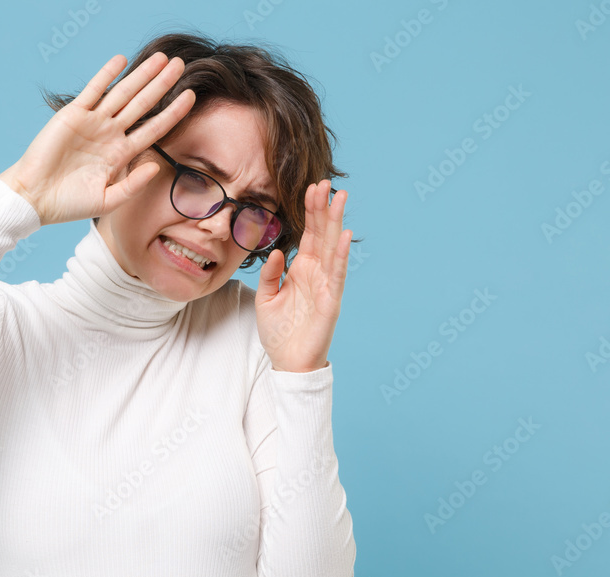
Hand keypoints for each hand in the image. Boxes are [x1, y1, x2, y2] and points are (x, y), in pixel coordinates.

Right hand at [0, 52, 195, 226]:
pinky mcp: (73, 115)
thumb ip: (133, 184)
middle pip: (143, 104)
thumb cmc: (70, 204)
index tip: (192, 97)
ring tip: (162, 58)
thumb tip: (156, 166)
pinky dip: (106, 75)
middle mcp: (110, 134)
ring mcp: (93, 122)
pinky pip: (94, 91)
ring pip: (123, 93)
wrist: (36, 198)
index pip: (154, 128)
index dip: (173, 112)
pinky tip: (122, 61)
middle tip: (181, 64)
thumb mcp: (108, 201)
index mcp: (121, 154)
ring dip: (142, 75)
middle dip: (162, 84)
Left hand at [254, 180, 350, 372]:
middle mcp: (316, 273)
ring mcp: (326, 285)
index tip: (310, 188)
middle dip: (323, 208)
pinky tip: (343, 236)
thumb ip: (269, 274)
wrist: (288, 362)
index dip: (309, 211)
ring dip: (336, 223)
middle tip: (325, 182)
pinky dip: (340, 255)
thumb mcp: (266, 298)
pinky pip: (337, 274)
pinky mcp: (331, 301)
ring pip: (332, 248)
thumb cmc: (279, 332)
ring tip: (339, 198)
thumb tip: (275, 252)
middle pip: (322, 234)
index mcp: (301, 269)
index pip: (308, 234)